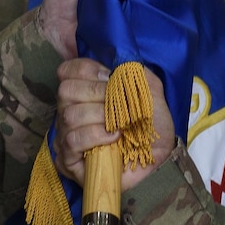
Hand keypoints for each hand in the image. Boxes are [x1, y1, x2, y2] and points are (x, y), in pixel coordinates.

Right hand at [55, 58, 176, 190]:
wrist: (159, 159)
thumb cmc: (151, 126)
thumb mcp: (149, 90)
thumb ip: (134, 72)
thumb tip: (116, 65)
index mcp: (84, 93)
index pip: (68, 70)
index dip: (88, 70)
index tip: (110, 79)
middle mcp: (69, 111)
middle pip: (66, 90)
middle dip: (96, 95)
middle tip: (118, 107)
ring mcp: (65, 136)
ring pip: (69, 115)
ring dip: (100, 118)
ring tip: (119, 127)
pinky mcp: (68, 160)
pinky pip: (72, 140)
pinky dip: (95, 136)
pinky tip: (113, 139)